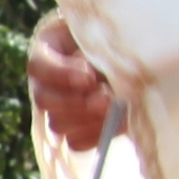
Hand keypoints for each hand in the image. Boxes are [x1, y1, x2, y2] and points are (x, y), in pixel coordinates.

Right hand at [28, 14, 116, 156]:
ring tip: (116, 109)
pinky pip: (75, 142)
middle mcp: (47, 82)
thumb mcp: (108, 35)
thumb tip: (94, 76)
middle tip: (106, 98)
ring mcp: (59, 109)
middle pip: (43, 99)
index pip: (38, 66)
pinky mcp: (77, 129)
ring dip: (87, 119)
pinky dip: (96, 136)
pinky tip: (116, 123)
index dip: (61, 74)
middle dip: (75, 102)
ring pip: (57, 124)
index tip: (90, 76)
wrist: (140, 54)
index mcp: (48, 50)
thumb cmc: (120, 35)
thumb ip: (100, 49)